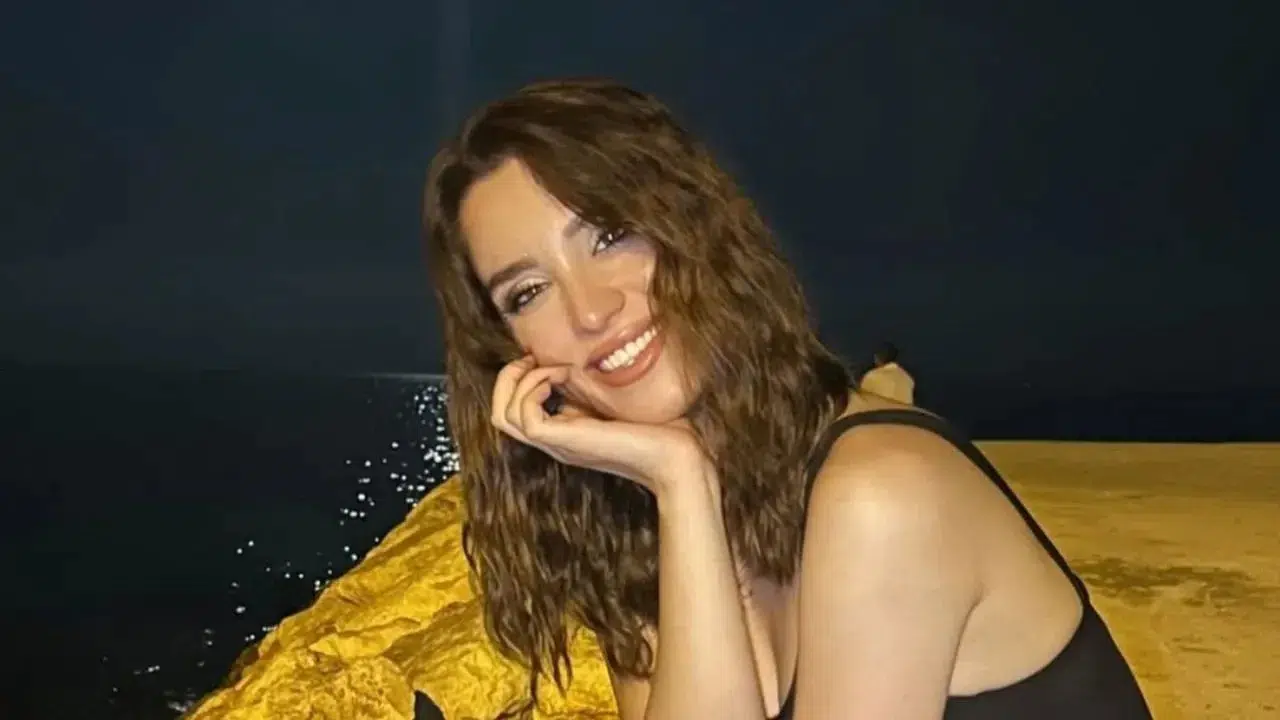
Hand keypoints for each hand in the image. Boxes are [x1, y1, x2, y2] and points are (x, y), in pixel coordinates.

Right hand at [491, 356, 708, 492]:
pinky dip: (534, 386)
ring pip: (503, 415)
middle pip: (498, 415)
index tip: (543, 357)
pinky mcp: (563, 440)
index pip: (516, 411)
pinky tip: (561, 376)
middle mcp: (555, 440)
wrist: (676, 457)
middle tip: (531, 359)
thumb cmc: (659, 429)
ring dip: (521, 380)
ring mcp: (557, 442)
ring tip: (551, 367)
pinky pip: (523, 415)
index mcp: (565, 432)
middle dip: (507, 377)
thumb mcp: (616, 400)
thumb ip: (593, 387)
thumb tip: (576, 360)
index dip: (521, 378)